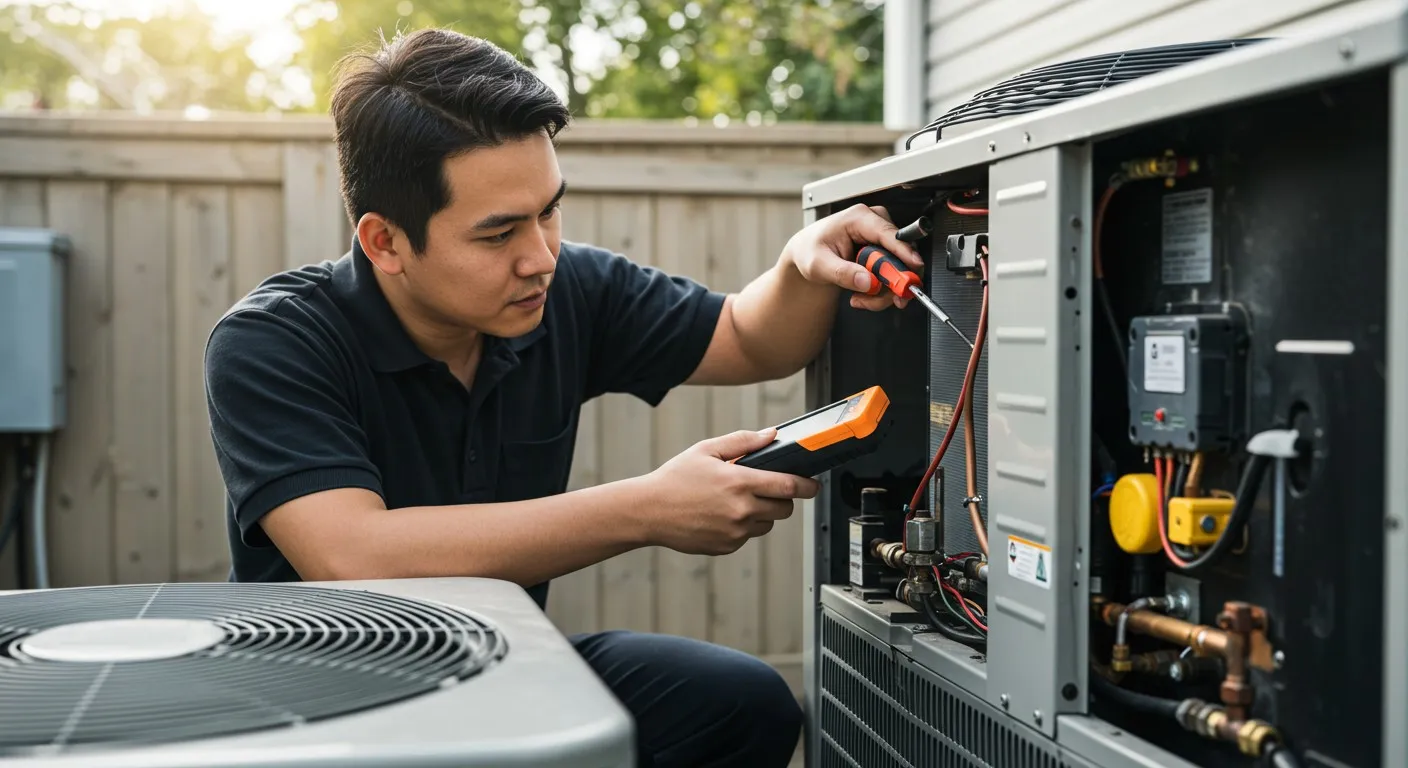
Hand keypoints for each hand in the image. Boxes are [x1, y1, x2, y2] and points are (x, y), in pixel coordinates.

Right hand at [642, 428, 818, 555]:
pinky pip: (747, 537)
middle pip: (784, 509)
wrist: (649, 511)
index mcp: (739, 482)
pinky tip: (721, 515)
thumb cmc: (675, 479)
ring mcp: (735, 532)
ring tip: (736, 501)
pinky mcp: (727, 546)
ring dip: (762, 514)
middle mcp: (741, 510)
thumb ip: (743, 442)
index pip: (788, 486)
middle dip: (783, 499)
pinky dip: (742, 526)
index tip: (813, 485)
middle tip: (768, 489)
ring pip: (767, 525)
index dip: (806, 486)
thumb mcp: (707, 450)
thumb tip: (771, 435)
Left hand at [784, 203, 925, 311]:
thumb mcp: (818, 265)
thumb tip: (868, 282)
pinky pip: (893, 274)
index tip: (915, 267)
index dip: (904, 252)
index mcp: (859, 218)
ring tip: (860, 298)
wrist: (806, 254)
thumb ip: (843, 274)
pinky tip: (863, 293)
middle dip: (889, 283)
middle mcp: (874, 223)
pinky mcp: (884, 250)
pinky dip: (881, 290)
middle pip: (899, 255)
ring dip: (883, 291)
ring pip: (899, 268)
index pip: (889, 234)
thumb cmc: (810, 251)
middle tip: (873, 299)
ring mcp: (881, 237)